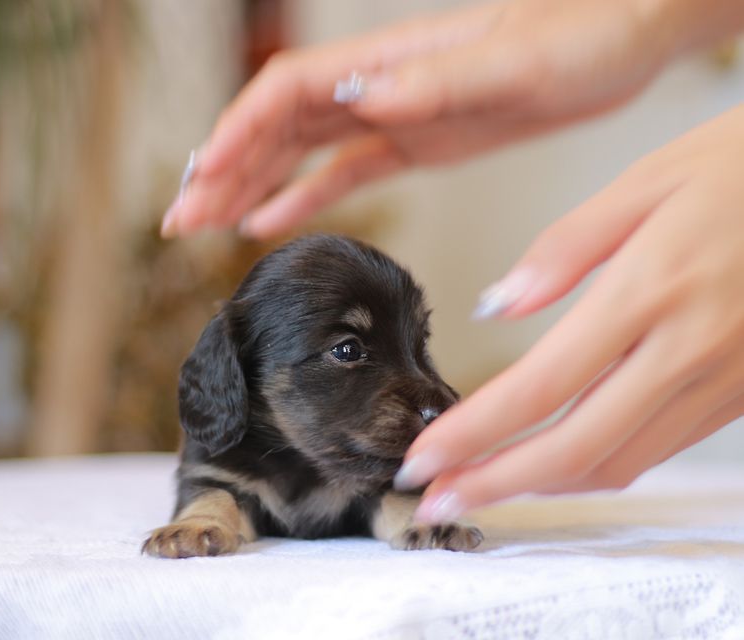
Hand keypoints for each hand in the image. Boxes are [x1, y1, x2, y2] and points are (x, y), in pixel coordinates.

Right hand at [162, 0, 695, 237]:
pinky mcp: (417, 143)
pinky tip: (271, 220)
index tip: (200, 179)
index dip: (237, 134)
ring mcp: (393, 115)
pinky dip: (302, 197)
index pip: (287, 94)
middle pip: (277, 127)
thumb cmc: (581, 34)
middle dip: (224, 172)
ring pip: (300, 153)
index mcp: (391, 61)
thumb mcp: (514, 59)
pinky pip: (344, 173)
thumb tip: (361, 95)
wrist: (625, 40)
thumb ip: (435, 81)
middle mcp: (379, 86)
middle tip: (180, 220)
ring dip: (250, 188)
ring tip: (208, 226)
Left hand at [392, 105, 743, 521]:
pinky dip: (597, 464)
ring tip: (484, 484)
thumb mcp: (647, 180)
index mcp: (649, 291)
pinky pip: (659, 449)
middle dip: (494, 483)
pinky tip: (558, 457)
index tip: (422, 458)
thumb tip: (496, 307)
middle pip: (573, 448)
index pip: (539, 387)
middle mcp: (688, 351)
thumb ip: (564, 248)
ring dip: (543, 484)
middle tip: (436, 499)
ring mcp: (724, 381)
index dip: (472, 434)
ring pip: (618, 462)